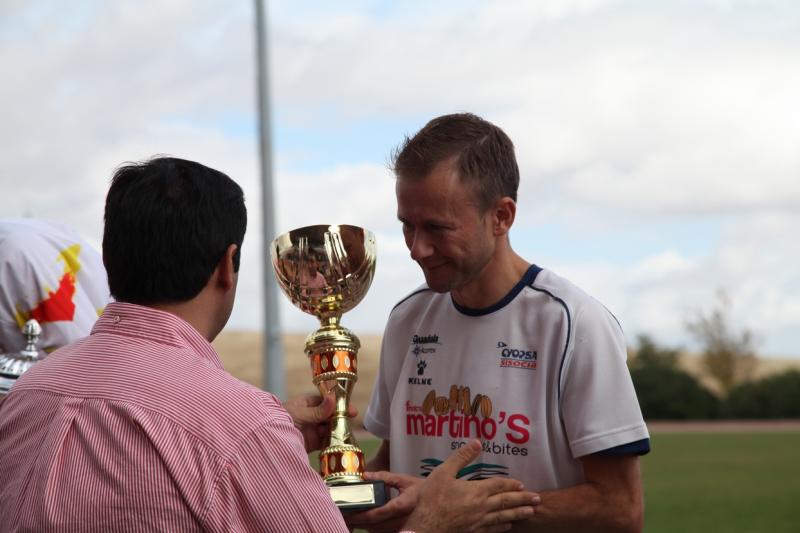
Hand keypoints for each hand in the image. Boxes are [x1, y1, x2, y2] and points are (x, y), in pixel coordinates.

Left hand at [282, 394, 356, 451]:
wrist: (265, 439)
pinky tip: (337, 444)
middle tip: (349, 425)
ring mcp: (312, 430)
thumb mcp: (299, 413)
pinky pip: (325, 442)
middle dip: (340, 420)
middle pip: (331, 416)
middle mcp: (311, 416)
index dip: (340, 405)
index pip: (328, 402)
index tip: (352, 411)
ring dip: (337, 432)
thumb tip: (333, 399)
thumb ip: (318, 410)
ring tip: (343, 435)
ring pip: (330, 429)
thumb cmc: (278, 419)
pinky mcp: (311, 443)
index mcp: (308, 404)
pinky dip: (332, 443)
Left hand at [345, 471, 421, 531]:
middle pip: (374, 527)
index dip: (359, 516)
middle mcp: (401, 521)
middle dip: (358, 523)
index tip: (347, 514)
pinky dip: (374, 530)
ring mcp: (403, 529)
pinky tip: (367, 524)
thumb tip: (365, 475)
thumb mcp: (404, 480)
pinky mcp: (404, 532)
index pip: (376, 514)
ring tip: (352, 521)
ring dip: (365, 528)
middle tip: (345, 518)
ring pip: (379, 532)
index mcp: (401, 506)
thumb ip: (384, 477)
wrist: (439, 503)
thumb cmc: (421, 490)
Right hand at [404, 440, 540, 532]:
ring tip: (531, 513)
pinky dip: (503, 527)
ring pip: (503, 517)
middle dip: (523, 500)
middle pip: (506, 502)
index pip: (499, 486)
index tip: (522, 484)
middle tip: (537, 500)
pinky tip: (509, 525)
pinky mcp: (473, 531)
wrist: (425, 526)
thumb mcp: (443, 472)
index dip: (511, 484)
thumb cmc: (432, 499)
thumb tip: (477, 443)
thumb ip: (462, 457)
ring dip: (518, 514)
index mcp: (476, 491)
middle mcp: (481, 507)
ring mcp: (478, 521)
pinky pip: (493, 529)